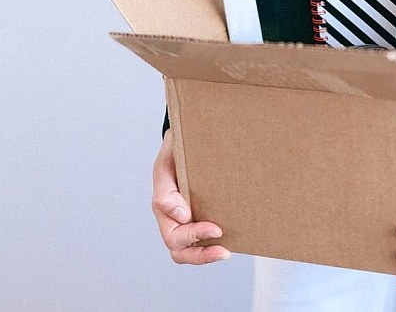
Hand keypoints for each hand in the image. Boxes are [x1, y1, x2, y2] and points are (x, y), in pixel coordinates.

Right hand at [152, 129, 230, 263]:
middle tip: (224, 251)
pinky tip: (232, 241)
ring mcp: (184, 220)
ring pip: (188, 251)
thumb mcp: (167, 162)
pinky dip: (213, 245)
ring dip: (206, 255)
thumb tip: (181, 215)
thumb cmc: (175, 152)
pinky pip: (202, 240)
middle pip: (179, 250)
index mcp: (163, 205)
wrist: (185, 140)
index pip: (173, 233)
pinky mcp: (198, 217)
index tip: (216, 230)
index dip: (194, 235)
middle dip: (201, 255)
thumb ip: (167, 189)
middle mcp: (172, 217)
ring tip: (226, 252)